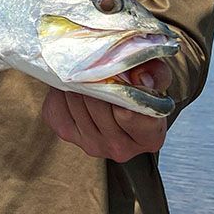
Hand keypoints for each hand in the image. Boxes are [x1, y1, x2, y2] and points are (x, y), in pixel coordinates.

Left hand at [41, 59, 171, 162]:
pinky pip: (57, 105)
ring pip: (76, 102)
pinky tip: (73, 85)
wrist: (120, 98)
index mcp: (149, 138)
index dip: (123, 91)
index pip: (130, 116)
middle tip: (97, 65)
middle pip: (98, 106)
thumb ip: (156, 74)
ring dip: (78, 83)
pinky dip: (61, 91)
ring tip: (86, 73)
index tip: (121, 73)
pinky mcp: (66, 134)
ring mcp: (92, 145)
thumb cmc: (140, 85)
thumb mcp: (156, 76)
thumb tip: (140, 76)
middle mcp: (120, 148)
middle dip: (96, 81)